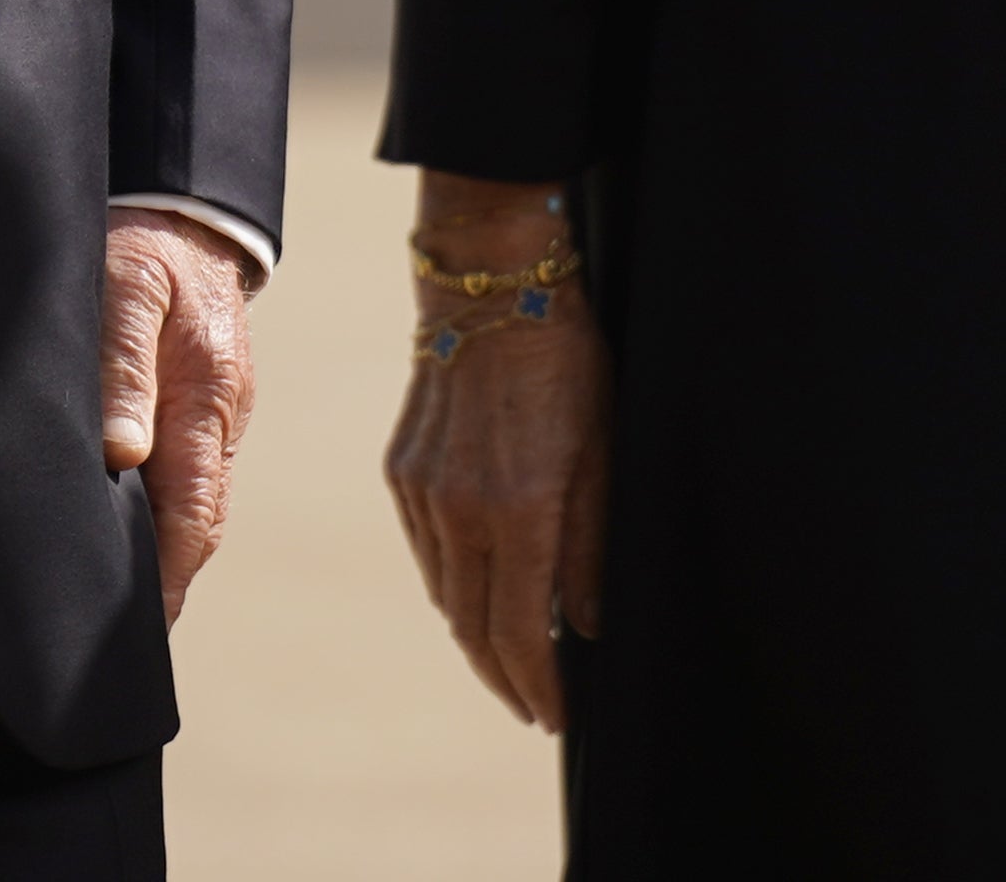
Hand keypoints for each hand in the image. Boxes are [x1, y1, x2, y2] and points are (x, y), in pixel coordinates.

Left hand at [99, 209, 261, 619]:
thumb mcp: (126, 286)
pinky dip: (159, 506)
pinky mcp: (202, 396)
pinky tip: (123, 525)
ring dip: (162, 546)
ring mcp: (217, 408)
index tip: (141, 629)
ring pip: (192, 496)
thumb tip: (122, 456)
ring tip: (113, 599)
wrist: (189, 201)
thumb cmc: (147, 240)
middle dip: (166, 579)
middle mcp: (222, 414)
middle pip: (198, 519)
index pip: (194, 512)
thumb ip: (121, 365)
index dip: (170, 577)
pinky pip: (186, 467)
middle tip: (116, 639)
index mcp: (209, 396)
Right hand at [379, 171, 603, 732]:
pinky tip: (479, 593)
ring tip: (512, 660)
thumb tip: (587, 624)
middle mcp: (459, 512)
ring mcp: (421, 493)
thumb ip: (591, 546)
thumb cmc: (566, 364)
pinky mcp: (401, 473)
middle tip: (534, 706)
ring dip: (478, 636)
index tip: (555, 717)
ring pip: (445, 595)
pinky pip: (427, 553)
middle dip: (506, 678)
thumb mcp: (603, 453)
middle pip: (473, 628)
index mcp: (516, 512)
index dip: (539, 687)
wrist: (490, 287)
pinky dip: (453, 586)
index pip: (521, 633)